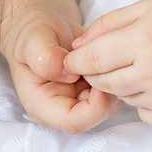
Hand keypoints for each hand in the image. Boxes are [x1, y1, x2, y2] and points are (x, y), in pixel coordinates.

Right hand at [7, 16, 119, 134]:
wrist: (42, 30)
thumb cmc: (33, 37)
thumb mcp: (34, 42)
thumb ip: (46, 58)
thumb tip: (68, 73)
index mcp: (43, 106)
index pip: (74, 122)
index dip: (94, 107)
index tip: (101, 78)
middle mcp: (63, 109)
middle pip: (95, 116)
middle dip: (109, 93)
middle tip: (113, 64)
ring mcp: (80, 100)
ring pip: (108, 105)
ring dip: (116, 83)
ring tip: (112, 56)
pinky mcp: (93, 89)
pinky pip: (113, 90)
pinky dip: (118, 75)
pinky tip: (114, 55)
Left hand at [65, 0, 151, 125]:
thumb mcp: (147, 7)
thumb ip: (108, 25)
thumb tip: (76, 50)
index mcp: (145, 40)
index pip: (93, 59)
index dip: (78, 60)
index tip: (72, 58)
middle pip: (103, 81)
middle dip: (97, 71)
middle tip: (110, 57)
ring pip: (121, 97)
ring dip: (121, 83)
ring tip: (143, 63)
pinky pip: (141, 112)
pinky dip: (142, 98)